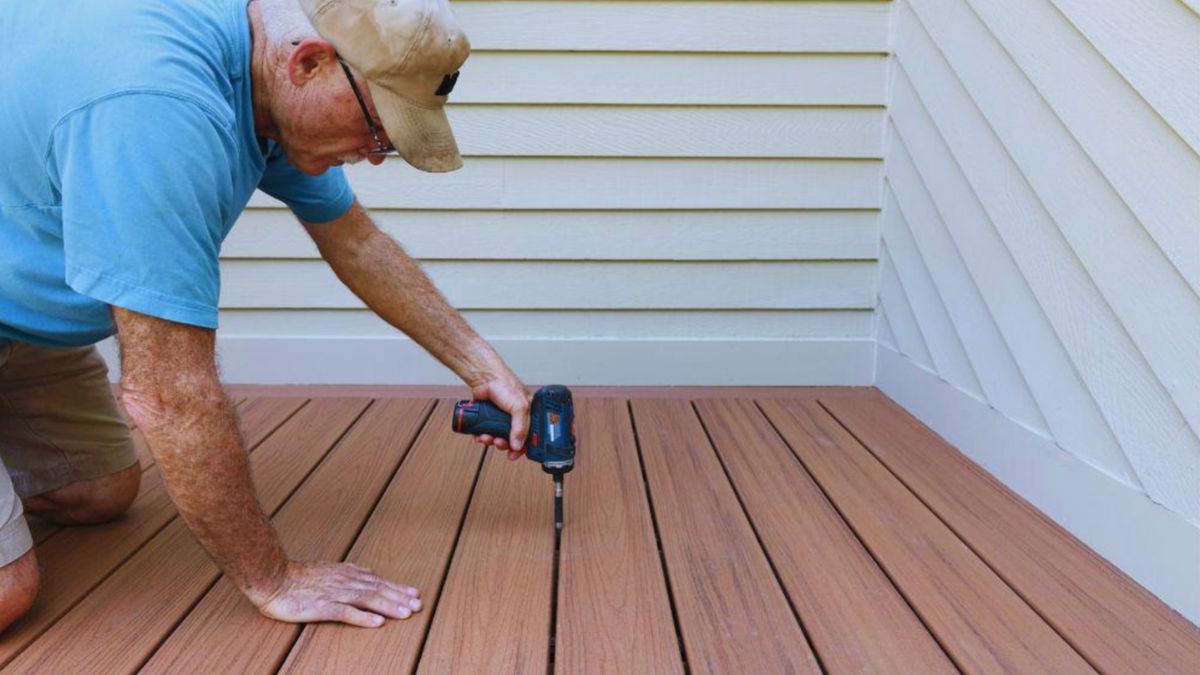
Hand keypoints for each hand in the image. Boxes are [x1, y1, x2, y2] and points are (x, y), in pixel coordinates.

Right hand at [254, 560, 420, 626]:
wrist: (271, 577)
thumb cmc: (296, 577)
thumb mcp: (327, 570)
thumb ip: (348, 573)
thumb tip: (368, 573)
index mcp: (346, 574)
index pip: (377, 581)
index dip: (396, 588)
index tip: (414, 594)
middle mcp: (344, 582)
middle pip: (377, 590)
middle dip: (399, 598)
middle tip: (418, 605)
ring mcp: (334, 593)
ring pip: (367, 599)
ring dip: (389, 606)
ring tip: (405, 614)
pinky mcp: (322, 606)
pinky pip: (345, 612)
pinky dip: (363, 617)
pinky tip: (377, 623)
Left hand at [469, 375, 530, 460]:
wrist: (484, 378)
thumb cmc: (505, 385)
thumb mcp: (520, 407)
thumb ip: (521, 428)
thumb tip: (518, 446)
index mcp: (529, 414)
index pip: (531, 436)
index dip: (524, 447)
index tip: (516, 454)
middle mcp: (516, 417)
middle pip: (513, 440)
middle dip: (505, 445)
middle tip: (501, 444)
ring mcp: (502, 419)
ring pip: (499, 438)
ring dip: (492, 441)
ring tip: (488, 438)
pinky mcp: (489, 419)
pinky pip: (487, 433)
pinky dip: (483, 437)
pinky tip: (481, 435)